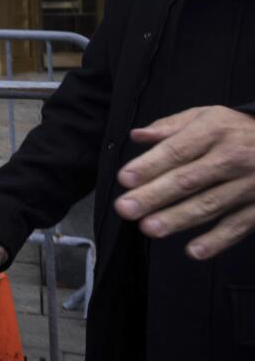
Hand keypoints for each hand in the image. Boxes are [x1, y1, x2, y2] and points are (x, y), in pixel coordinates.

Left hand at [115, 105, 254, 259]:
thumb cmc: (238, 131)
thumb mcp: (206, 116)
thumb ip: (169, 126)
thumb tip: (137, 136)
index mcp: (213, 131)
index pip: (176, 150)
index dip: (149, 166)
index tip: (125, 179)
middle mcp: (232, 158)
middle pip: (188, 180)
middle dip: (153, 196)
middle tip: (126, 208)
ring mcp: (249, 184)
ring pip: (209, 205)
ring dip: (177, 219)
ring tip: (149, 228)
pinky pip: (238, 226)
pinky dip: (217, 241)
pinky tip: (194, 251)